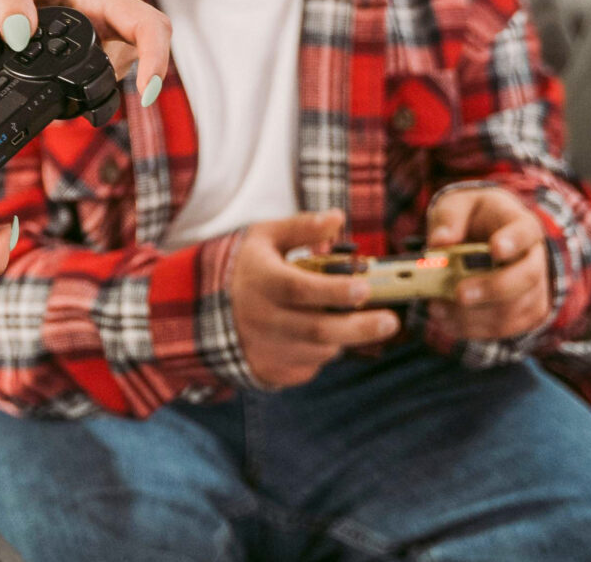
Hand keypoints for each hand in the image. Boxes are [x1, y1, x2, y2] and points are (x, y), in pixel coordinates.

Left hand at [0, 0, 173, 102]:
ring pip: (115, 74)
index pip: (148, 24)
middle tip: (81, 98)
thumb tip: (20, 35)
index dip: (155, 57)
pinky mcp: (83, 59)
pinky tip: (54, 97)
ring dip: (92, 90)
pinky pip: (93, 82)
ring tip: (57, 91)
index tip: (146, 90)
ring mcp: (99, 41)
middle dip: (116, 82)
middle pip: (140, 57)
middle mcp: (108, 20)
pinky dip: (76, 96)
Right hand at [230, 210, 401, 388]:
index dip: (335, 290)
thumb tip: (338, 218)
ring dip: (342, 336)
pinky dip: (322, 352)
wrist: (200, 308)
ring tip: (346, 318)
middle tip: (390, 321)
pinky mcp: (269, 371)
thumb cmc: (244, 266)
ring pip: (319, 350)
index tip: (366, 287)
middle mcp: (261, 319)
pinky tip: (315, 335)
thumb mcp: (264, 237)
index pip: (301, 289)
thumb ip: (302, 227)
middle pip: (318, 330)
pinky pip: (309, 366)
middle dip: (359, 328)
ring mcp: (264, 349)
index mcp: (261, 281)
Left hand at [423, 186, 550, 340]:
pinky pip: (505, 328)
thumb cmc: (473, 219)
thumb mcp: (457, 205)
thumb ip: (448, 218)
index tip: (495, 248)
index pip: (526, 232)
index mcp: (521, 225)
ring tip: (438, 308)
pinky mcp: (525, 314)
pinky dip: (473, 329)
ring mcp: (535, 289)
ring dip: (475, 315)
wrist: (487, 238)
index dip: (513, 241)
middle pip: (527, 277)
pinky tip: (447, 320)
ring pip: (514, 309)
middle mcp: (535, 258)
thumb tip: (439, 242)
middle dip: (492, 288)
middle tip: (459, 293)